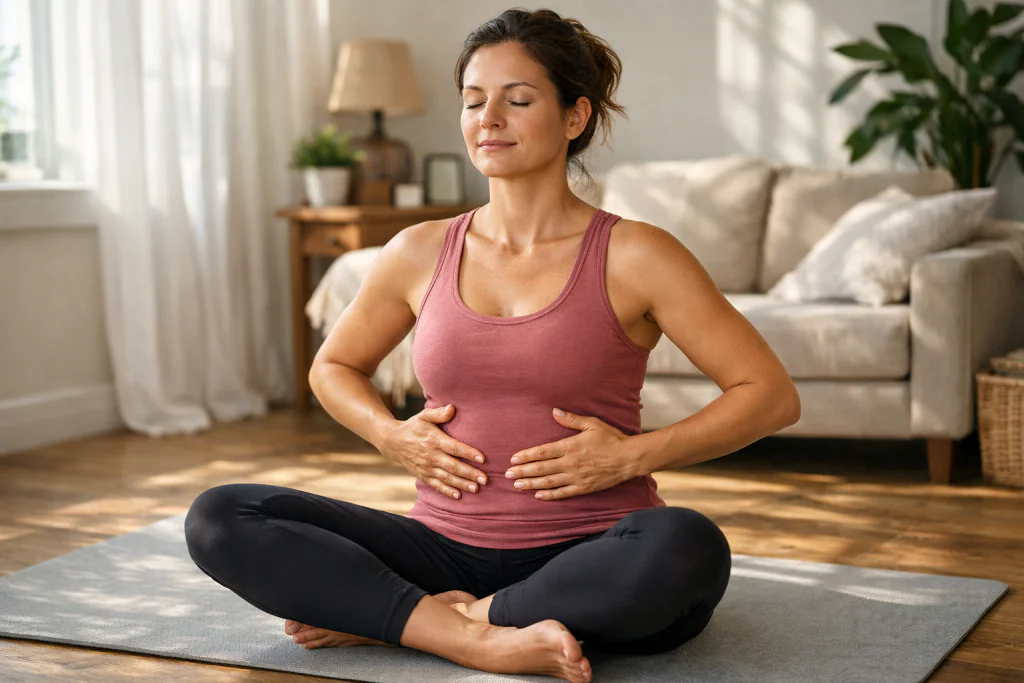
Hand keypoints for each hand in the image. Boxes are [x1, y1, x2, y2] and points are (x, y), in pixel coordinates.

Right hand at [380, 404, 487, 499]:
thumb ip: (439, 413)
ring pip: (446, 478)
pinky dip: (447, 491)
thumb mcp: (424, 416)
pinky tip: (459, 496)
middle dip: (469, 473)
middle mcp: (431, 456)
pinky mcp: (423, 476)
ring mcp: (426, 468)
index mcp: (433, 440)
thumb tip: (453, 408)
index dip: (468, 453)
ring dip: (462, 484)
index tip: (482, 458)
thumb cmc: (413, 426)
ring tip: (476, 489)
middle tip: (485, 479)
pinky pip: (436, 485)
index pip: (454, 447)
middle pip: (453, 466)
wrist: (393, 441)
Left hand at [505, 408, 636, 500]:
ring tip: (517, 486)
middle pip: (542, 468)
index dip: (526, 456)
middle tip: (508, 474)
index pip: (543, 452)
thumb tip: (554, 412)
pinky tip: (538, 495)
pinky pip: (563, 493)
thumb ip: (571, 419)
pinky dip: (550, 495)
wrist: (629, 458)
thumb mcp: (592, 424)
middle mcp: (570, 463)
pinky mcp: (584, 487)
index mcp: (570, 446)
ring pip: (549, 482)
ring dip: (532, 484)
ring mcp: (576, 477)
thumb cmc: (611, 438)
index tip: (513, 458)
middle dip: (523, 471)